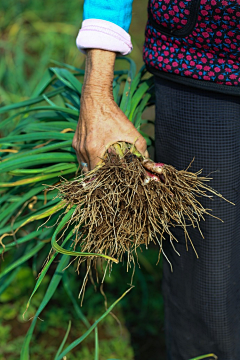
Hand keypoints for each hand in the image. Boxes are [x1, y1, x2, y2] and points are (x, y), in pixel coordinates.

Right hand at [72, 49, 147, 171]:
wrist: (95, 99)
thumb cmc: (113, 115)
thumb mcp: (129, 131)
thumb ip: (140, 148)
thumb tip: (147, 161)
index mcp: (94, 150)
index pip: (96, 176)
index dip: (104, 182)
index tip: (112, 185)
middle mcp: (83, 150)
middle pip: (89, 173)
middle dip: (99, 178)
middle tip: (109, 181)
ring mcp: (77, 147)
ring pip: (84, 166)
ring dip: (93, 170)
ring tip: (104, 173)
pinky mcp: (75, 142)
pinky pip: (81, 158)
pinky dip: (89, 161)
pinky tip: (98, 159)